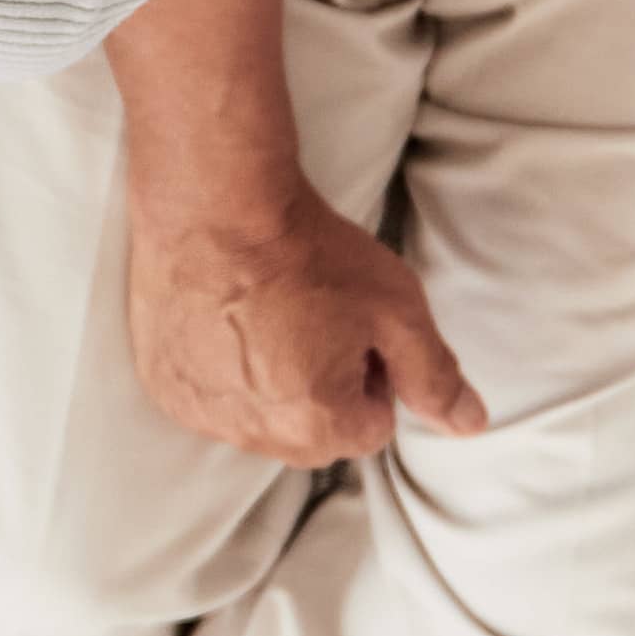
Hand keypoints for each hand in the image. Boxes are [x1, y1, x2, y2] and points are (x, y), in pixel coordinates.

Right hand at [126, 179, 488, 463]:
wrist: (213, 202)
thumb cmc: (308, 251)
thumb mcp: (397, 307)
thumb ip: (435, 376)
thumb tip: (471, 425)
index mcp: (318, 423)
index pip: (372, 426)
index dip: (373, 371)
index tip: (352, 322)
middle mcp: (253, 431)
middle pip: (315, 433)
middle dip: (323, 388)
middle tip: (311, 318)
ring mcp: (200, 410)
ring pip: (260, 418)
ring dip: (270, 384)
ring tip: (266, 315)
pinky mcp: (163, 384)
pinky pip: (210, 399)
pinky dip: (221, 371)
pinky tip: (224, 319)